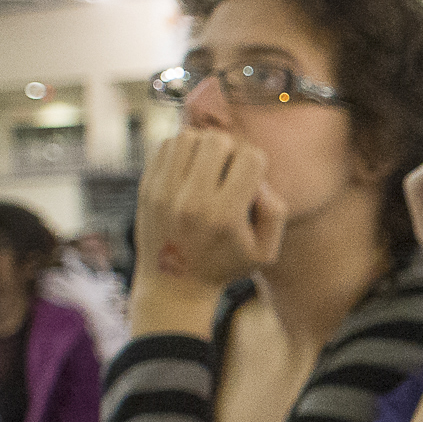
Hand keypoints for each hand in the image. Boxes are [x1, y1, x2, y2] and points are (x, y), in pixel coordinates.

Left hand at [132, 129, 287, 295]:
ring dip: (205, 146)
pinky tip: (189, 169)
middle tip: (229, 171)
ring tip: (209, 167)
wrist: (173, 284)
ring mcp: (164, 192)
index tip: (250, 181)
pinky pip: (167, 145)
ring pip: (190, 137)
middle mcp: (192, 201)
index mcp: (225, 216)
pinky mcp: (146, 188)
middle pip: (218, 141)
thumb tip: (259, 181)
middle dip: (231, 149)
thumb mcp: (265, 252)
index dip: (257, 164)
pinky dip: (183, 150)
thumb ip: (276, 213)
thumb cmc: (225, 264)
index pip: (250, 158)